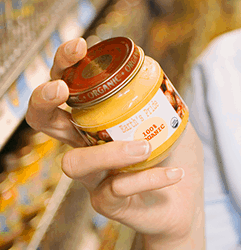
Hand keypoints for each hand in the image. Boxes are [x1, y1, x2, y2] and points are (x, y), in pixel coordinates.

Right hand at [26, 38, 204, 249]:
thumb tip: (152, 66)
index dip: (64, 65)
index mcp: (98, 118)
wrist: (187, 199)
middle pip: (44, 121)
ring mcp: (93, 175)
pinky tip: (174, 173)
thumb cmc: (176, 155)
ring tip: (146, 146)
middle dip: (44, 99)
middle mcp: (87, 144)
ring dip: (111, 152)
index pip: (68, 88)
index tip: (80, 46)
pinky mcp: (106, 203)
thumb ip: (162, 95)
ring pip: (75, 163)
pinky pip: (116, 188)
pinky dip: (148, 178)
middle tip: (61, 87)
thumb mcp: (174, 117)